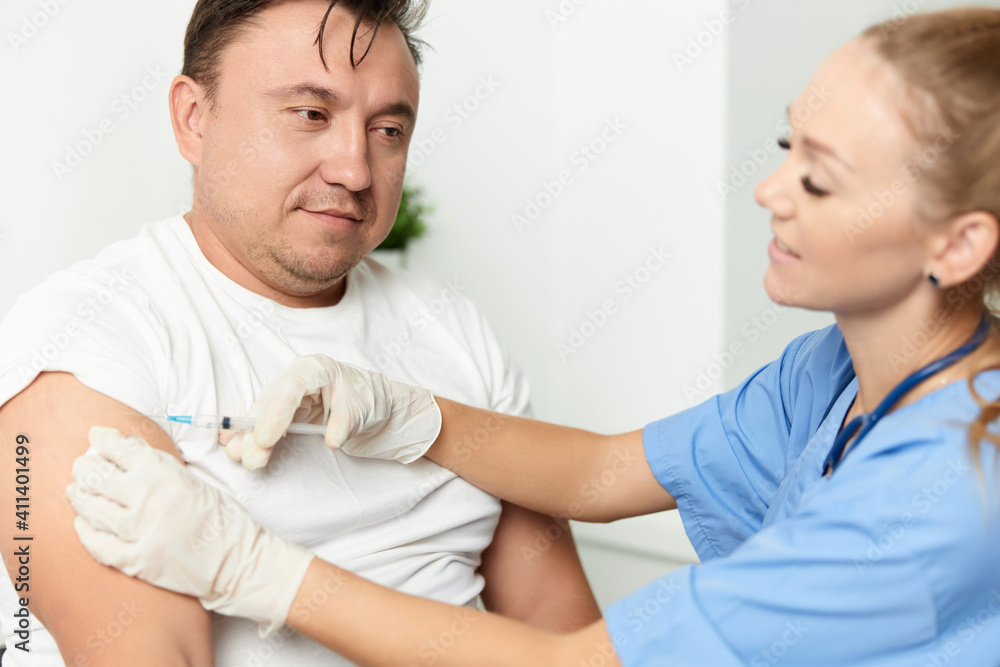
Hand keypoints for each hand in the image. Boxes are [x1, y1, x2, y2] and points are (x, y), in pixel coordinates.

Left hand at [67, 426, 313, 636]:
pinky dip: (85, 531)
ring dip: (80, 496)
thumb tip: (121, 446)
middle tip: (84, 467)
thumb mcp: (192, 480)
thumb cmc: (220, 519)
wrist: (237, 561)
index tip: (97, 439)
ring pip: (91, 509)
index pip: (119, 449)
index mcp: (164, 474)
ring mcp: (139, 532)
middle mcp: (147, 499)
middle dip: (85, 467)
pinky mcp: (135, 560)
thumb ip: (156, 463)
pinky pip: (96, 544)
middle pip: (96, 476)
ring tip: (77, 491)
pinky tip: (83, 523)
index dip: (102, 441)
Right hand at [223, 354, 441, 470]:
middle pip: (271, 402)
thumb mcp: (363, 408)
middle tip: (252, 456)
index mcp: (316, 369)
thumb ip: (346, 422)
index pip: (291, 386)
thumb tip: (332, 439)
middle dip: (257, 430)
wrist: (380, 410)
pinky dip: (251, 436)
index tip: (266, 437)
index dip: (275, 411)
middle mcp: (297, 380)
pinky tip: (233, 446)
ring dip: (249, 437)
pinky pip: (265, 424)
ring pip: (263, 415)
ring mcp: (289, 398)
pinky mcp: (286, 416)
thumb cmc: (371, 400)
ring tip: (238, 457)